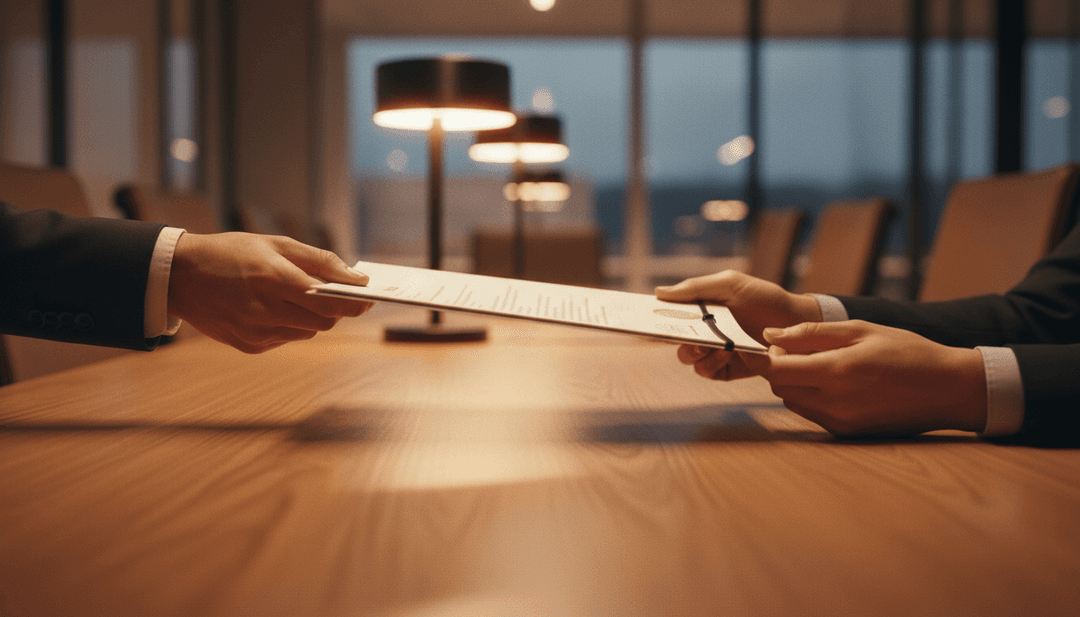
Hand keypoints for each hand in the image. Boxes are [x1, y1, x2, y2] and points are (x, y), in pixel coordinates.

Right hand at [168, 232, 373, 352]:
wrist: (179, 276)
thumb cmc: (232, 252)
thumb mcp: (276, 244)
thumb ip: (320, 261)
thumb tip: (356, 277)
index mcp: (274, 279)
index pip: (331, 303)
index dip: (355, 302)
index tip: (369, 297)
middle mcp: (266, 310)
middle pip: (325, 322)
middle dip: (336, 309)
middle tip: (336, 293)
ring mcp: (257, 332)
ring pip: (308, 332)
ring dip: (312, 317)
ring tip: (295, 295)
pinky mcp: (249, 346)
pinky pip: (286, 339)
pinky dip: (290, 325)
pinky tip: (273, 308)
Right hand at [655, 270, 822, 381]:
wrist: (796, 321)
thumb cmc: (764, 298)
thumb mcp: (730, 284)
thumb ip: (695, 288)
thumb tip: (659, 292)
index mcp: (700, 310)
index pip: (669, 315)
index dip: (652, 318)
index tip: (640, 317)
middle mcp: (704, 332)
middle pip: (673, 341)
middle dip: (675, 338)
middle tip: (689, 334)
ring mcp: (715, 352)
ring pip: (688, 359)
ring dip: (697, 353)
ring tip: (716, 345)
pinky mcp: (728, 370)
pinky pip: (707, 373)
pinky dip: (711, 365)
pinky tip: (726, 355)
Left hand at [742, 320, 986, 436]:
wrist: (948, 389)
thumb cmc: (907, 352)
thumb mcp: (860, 330)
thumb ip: (811, 333)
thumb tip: (770, 334)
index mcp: (836, 372)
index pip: (774, 370)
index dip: (768, 355)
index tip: (780, 343)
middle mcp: (834, 403)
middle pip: (779, 387)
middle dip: (782, 368)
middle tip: (806, 351)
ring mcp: (840, 422)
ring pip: (793, 402)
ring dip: (797, 384)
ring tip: (827, 366)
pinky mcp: (846, 433)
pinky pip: (813, 414)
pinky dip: (814, 398)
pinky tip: (840, 385)